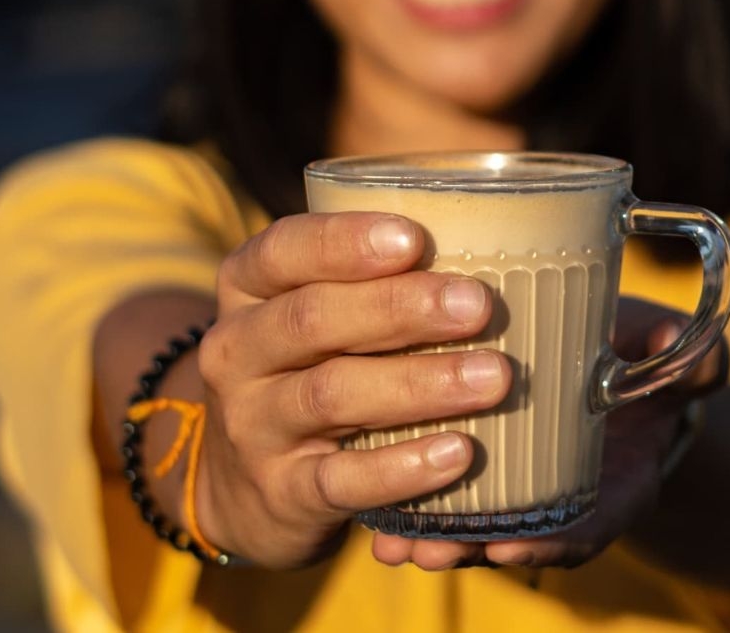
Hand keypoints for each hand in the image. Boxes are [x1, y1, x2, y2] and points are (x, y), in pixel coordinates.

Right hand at [188, 212, 507, 567]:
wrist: (241, 486)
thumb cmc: (303, 370)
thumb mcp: (304, 315)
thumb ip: (364, 278)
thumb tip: (486, 237)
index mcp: (244, 290)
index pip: (281, 251)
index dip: (343, 243)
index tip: (413, 239)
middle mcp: (236, 352)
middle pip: (311, 320)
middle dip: (398, 308)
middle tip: (477, 304)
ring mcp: (253, 425)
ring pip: (331, 396)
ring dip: (418, 384)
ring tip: (493, 378)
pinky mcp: (282, 491)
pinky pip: (342, 480)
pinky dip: (401, 467)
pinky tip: (456, 453)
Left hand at [370, 297, 728, 571]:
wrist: (617, 351)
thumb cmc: (636, 351)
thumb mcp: (663, 353)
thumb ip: (678, 355)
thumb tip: (675, 340)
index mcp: (612, 479)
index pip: (586, 525)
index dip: (552, 542)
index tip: (514, 548)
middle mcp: (558, 493)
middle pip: (514, 535)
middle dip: (471, 547)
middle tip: (432, 551)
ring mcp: (514, 484)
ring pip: (469, 523)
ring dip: (428, 536)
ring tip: (391, 545)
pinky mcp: (465, 457)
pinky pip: (436, 489)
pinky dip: (407, 507)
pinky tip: (373, 523)